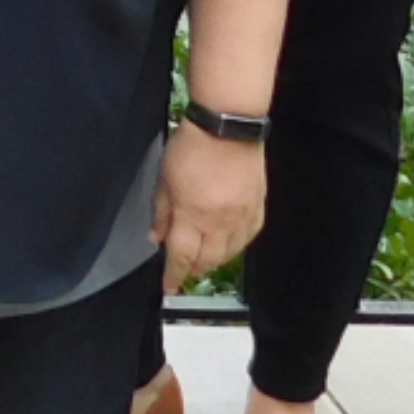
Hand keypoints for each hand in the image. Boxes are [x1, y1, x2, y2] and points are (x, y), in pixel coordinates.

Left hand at [154, 120, 265, 291]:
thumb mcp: (164, 180)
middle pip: (207, 260)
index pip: (181, 257)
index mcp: (192, 217)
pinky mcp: (257, 207)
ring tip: (204, 259)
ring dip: (214, 260)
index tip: (168, 287)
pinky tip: (229, 244)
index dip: (174, 275)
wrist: (227, 126)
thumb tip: (156, 238)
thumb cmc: (191, 148)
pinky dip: (236, 246)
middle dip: (193, 269)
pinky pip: (248, 237)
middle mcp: (219, 223)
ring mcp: (241, 216)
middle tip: (184, 270)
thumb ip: (161, 213)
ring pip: (230, 253)